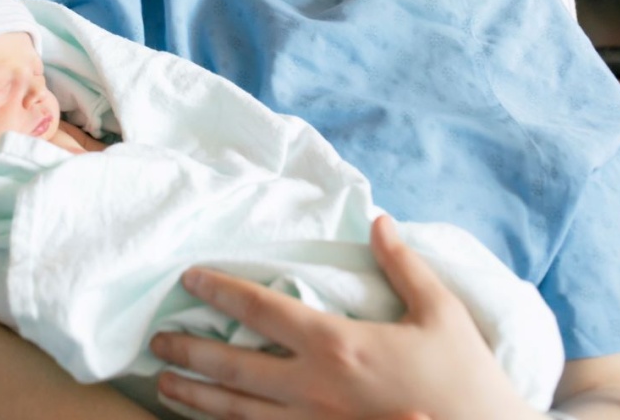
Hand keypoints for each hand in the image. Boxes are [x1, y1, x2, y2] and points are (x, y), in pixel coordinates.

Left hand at [149, 216, 537, 419]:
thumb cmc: (465, 377)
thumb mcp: (440, 311)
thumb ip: (402, 264)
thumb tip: (378, 220)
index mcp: (338, 344)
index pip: (263, 311)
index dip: (221, 292)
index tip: (189, 279)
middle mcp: (316, 388)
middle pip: (236, 369)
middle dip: (190, 354)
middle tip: (155, 342)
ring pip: (240, 414)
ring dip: (197, 399)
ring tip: (162, 387)